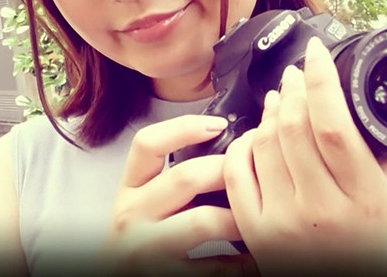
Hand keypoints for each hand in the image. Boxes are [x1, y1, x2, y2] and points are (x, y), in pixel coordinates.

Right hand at [100, 115, 243, 275]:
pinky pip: (213, 266)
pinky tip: (250, 259)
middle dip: (230, 172)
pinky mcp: (161, 275)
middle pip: (186, 176)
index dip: (185, 127)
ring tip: (257, 220)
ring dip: (239, 219)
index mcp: (129, 189)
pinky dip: (240, 263)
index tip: (220, 125)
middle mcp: (131, 214)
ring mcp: (144, 246)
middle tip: (257, 174)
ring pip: (204, 220)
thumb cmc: (142, 243)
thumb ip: (171, 181)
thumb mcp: (143, 205)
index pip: (147, 143)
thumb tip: (228, 154)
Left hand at [223, 38, 386, 275]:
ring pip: (264, 143)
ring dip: (270, 111)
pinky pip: (236, 169)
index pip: (334, 125)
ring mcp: (282, 221)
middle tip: (297, 74)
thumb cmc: (370, 245)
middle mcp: (321, 209)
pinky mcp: (254, 230)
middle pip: (294, 128)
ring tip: (280, 98)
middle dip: (292, 89)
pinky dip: (243, 142)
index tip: (317, 54)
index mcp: (364, 198)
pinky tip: (257, 132)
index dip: (321, 81)